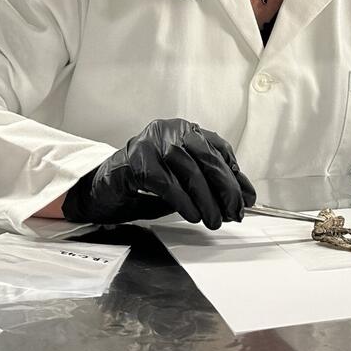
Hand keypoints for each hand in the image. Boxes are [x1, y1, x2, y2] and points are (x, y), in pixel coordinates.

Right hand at [62, 118, 255, 228]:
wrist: (104, 190)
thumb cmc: (146, 184)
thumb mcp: (184, 182)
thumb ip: (212, 185)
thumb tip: (244, 198)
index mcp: (183, 130)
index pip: (217, 148)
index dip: (235, 174)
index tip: (246, 198)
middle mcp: (168, 130)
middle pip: (206, 157)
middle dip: (225, 188)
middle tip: (234, 212)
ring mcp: (150, 143)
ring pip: (188, 169)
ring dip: (206, 199)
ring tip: (213, 220)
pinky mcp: (136, 161)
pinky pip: (167, 182)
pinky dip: (183, 201)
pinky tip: (192, 214)